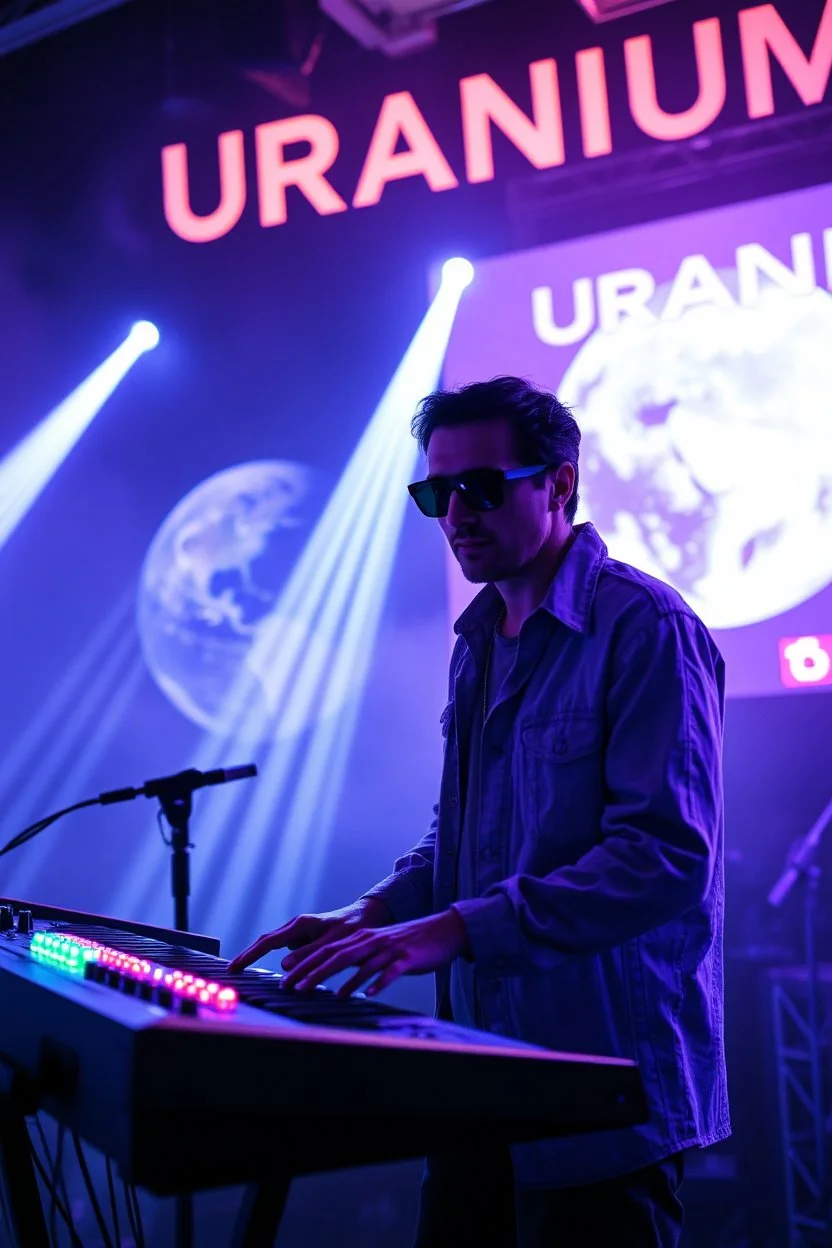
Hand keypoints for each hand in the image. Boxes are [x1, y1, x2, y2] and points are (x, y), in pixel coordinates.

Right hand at [226, 896, 391, 973]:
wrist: (367, 917)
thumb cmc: (353, 928)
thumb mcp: (334, 942)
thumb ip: (310, 953)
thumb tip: (284, 966)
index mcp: (301, 924)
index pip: (268, 941)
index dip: (250, 955)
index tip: (235, 967)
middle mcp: (297, 926)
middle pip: (265, 942)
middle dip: (248, 955)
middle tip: (232, 970)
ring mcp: (299, 932)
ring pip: (275, 947)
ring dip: (261, 958)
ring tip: (244, 971)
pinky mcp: (304, 939)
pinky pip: (287, 951)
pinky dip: (280, 962)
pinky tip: (276, 974)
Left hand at [281, 909, 470, 997]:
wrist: (443, 931)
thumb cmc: (409, 943)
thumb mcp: (379, 947)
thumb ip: (358, 960)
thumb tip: (336, 977)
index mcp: (361, 938)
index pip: (326, 951)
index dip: (305, 964)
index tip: (287, 979)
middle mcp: (371, 941)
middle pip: (336, 956)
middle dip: (311, 972)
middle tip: (292, 987)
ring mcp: (389, 949)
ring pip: (360, 963)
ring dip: (341, 980)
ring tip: (324, 994)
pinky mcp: (407, 958)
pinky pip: (390, 971)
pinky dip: (377, 982)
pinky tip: (367, 994)